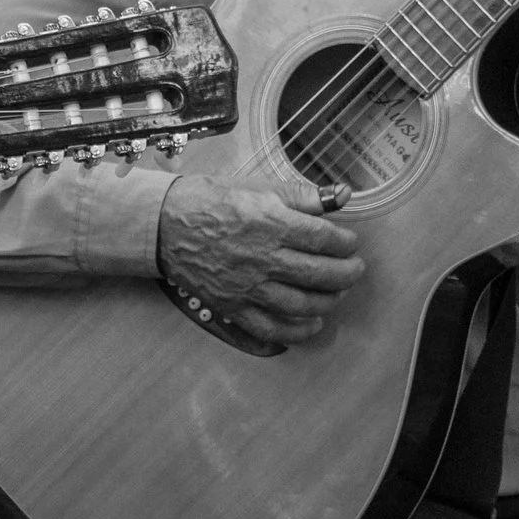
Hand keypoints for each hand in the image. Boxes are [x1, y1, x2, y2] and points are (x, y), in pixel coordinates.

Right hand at [157, 175, 362, 345]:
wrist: (164, 225)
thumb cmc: (210, 200)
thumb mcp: (258, 187)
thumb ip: (303, 195)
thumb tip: (342, 195)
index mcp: (272, 224)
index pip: (325, 240)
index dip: (346, 243)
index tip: (350, 242)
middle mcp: (264, 259)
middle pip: (320, 274)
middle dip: (347, 274)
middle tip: (355, 269)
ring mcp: (248, 287)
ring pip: (303, 304)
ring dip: (329, 301)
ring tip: (337, 292)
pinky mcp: (233, 307)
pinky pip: (272, 328)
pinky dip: (298, 331)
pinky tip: (312, 323)